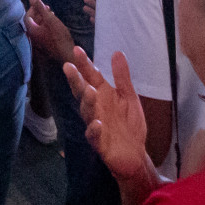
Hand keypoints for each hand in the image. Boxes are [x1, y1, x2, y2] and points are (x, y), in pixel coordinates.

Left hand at [23, 0, 75, 63]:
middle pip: (32, 21)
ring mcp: (38, 42)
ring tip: (51, 13)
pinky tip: (53, 23)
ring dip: (43, 18)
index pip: (27, 16)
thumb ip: (40, 8)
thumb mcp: (50, 19)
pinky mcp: (44, 45)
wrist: (67, 54)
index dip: (33, 8)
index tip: (41, 4)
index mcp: (31, 30)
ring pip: (37, 27)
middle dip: (39, 12)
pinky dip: (46, 25)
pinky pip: (42, 32)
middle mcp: (32, 37)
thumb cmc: (59, 37)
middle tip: (47, 7)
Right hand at [61, 48, 155, 186]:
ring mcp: (96, 125)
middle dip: (76, 80)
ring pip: (87, 112)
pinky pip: (94, 137)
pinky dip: (94, 130)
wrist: (136, 155)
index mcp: (102, 95)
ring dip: (87, 102)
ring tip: (89, 90)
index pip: (91, 76)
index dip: (84, 64)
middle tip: (69, 66)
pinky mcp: (100, 144)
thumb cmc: (128, 124)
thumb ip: (122, 77)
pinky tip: (97, 123)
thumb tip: (117, 52)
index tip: (77, 50)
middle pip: (82, 92)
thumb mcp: (128, 97)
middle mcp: (95, 108)